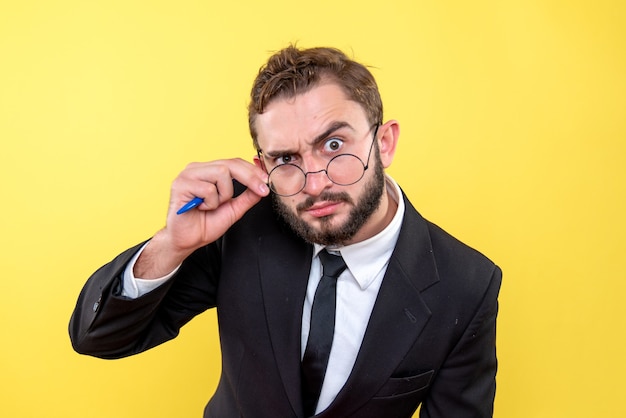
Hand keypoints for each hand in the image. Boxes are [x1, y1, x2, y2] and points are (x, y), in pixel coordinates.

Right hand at [135, 158, 268, 277]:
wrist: (186, 241)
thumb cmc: (204, 224)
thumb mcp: (233, 209)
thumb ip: (247, 196)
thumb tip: (263, 186)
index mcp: (208, 171)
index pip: (234, 163)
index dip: (253, 171)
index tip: (267, 182)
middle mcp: (197, 169)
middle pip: (230, 164)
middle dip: (250, 178)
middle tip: (262, 190)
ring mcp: (188, 175)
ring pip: (221, 173)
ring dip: (224, 195)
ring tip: (213, 206)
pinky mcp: (180, 184)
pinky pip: (208, 188)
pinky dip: (210, 202)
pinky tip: (201, 208)